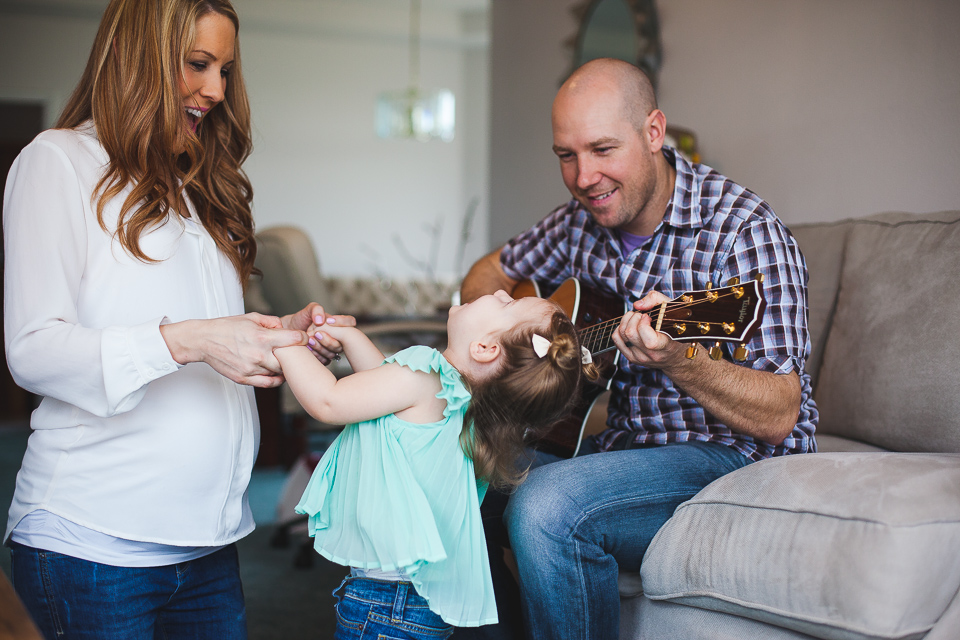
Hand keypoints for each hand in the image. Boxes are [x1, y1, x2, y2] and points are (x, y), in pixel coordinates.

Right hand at [161, 313, 307, 387]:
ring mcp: (251, 368)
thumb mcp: (251, 317)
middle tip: (299, 354)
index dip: (303, 339)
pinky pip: (267, 383)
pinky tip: (278, 374)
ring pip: (278, 373)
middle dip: (295, 357)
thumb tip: (284, 327)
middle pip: (289, 361)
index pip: (294, 340)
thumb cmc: (226, 327)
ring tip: (287, 363)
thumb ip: (271, 322)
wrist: (203, 340)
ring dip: (285, 368)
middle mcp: (259, 354)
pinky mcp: (244, 379)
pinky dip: (275, 380)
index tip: (305, 340)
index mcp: (262, 337)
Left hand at [281, 303, 355, 364]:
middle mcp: (337, 337)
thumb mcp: (307, 310)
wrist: (290, 332)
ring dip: (320, 347)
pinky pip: (325, 360)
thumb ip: (316, 309)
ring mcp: (331, 349)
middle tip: (316, 333)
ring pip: (333, 352)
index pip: (350, 322)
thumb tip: (322, 320)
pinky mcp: (324, 358)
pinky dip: (316, 354)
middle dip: (328, 339)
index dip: (343, 322)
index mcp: (337, 324)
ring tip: (309, 340)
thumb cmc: (300, 320)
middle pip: (342, 341)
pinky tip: (307, 349)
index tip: (329, 321)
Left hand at [611, 291, 686, 369]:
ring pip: (622, 335)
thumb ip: (656, 300)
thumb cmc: (676, 328)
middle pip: (630, 333)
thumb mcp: (672, 309)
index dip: (644, 324)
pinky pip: (616, 339)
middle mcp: (652, 355)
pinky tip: (630, 325)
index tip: (648, 316)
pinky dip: (620, 329)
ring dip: (626, 321)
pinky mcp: (632, 358)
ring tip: (637, 319)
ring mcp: (641, 358)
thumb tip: (637, 305)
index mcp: (666, 346)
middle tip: (642, 315)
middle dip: (634, 317)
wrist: (677, 353)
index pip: (649, 341)